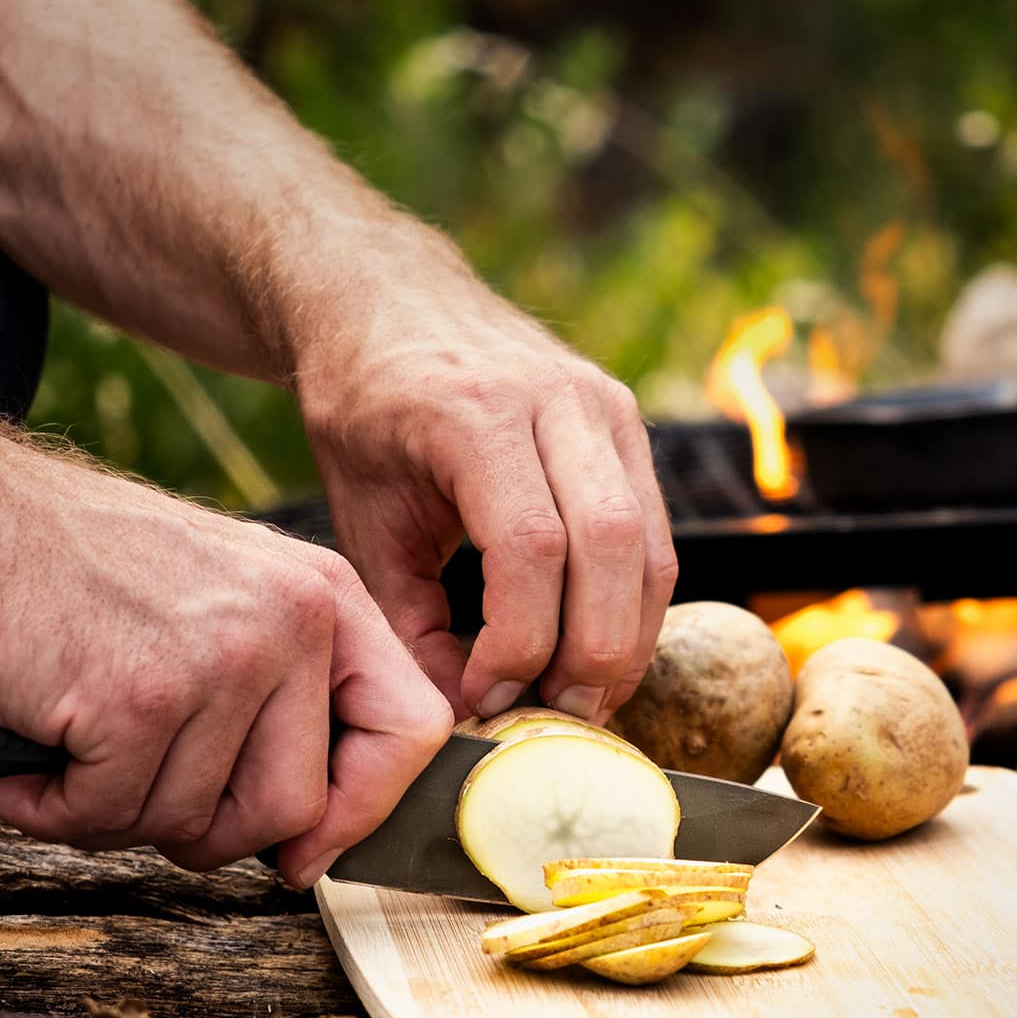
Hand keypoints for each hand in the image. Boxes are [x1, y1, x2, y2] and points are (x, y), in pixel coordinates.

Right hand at [0, 442, 452, 887]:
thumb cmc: (87, 569)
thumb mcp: (231, 596)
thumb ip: (287, 698)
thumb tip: (316, 840)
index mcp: (327, 597)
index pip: (412, 726)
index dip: (365, 805)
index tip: (310, 843)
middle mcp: (292, 622)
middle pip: (296, 806)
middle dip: (216, 835)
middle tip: (148, 800)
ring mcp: (221, 659)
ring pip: (196, 823)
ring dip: (120, 817)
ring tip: (80, 757)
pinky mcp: (140, 698)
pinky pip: (113, 816)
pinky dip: (57, 811)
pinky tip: (32, 766)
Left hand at [288, 227, 677, 724]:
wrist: (389, 299)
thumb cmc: (363, 409)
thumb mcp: (362, 516)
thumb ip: (408, 621)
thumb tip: (464, 714)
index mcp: (473, 412)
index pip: (529, 546)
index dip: (518, 642)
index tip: (482, 696)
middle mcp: (556, 399)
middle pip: (609, 547)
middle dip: (590, 654)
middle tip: (550, 718)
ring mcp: (604, 405)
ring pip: (650, 547)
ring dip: (626, 640)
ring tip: (580, 699)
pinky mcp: (628, 422)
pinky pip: (654, 533)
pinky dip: (634, 604)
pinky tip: (596, 649)